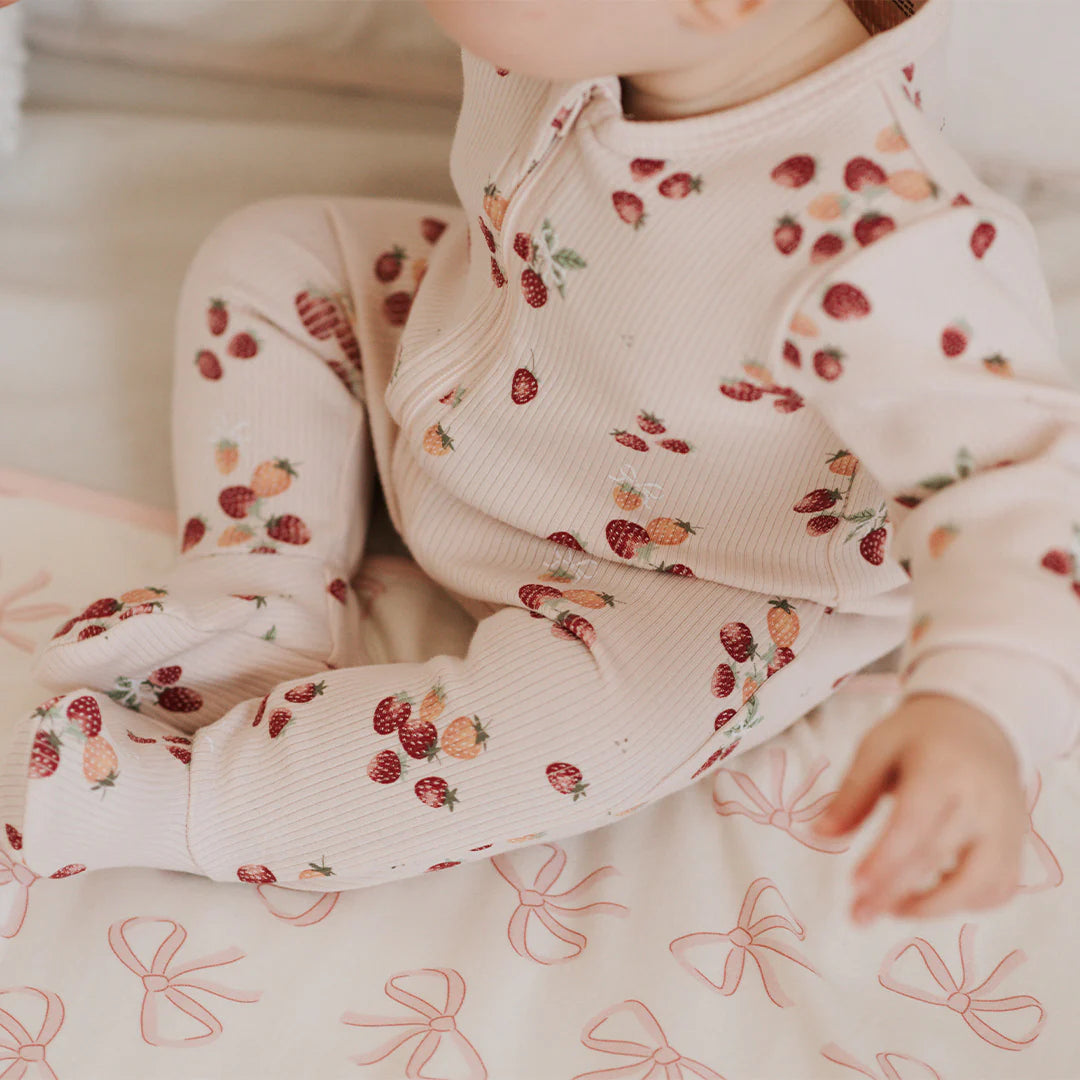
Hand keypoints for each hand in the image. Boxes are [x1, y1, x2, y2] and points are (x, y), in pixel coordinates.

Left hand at [810, 693, 1027, 923]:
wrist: (979, 724)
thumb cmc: (919, 736)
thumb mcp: (877, 748)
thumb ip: (852, 793)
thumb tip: (818, 835)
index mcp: (943, 770)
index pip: (914, 823)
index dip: (885, 859)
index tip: (854, 885)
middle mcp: (982, 802)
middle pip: (937, 856)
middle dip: (894, 892)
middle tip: (857, 915)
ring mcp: (1006, 827)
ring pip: (978, 883)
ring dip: (933, 907)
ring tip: (891, 909)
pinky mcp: (1018, 845)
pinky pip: (999, 888)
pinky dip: (966, 903)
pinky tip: (931, 898)